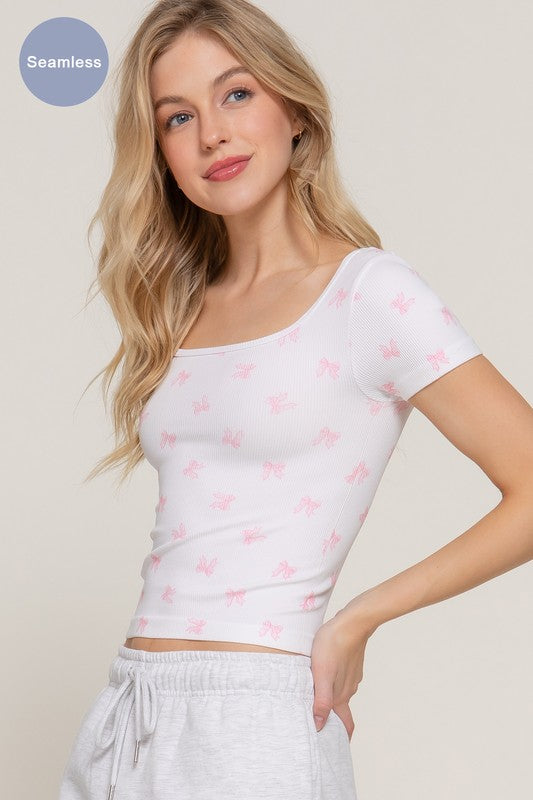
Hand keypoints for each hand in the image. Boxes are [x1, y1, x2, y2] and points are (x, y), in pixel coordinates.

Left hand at [310, 602, 377, 740]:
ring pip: (340, 692)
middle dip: (332, 719)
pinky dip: (332, 682)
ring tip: (314, 697)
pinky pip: (341, 678)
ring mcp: (351, 675)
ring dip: (330, 698)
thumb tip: (319, 726)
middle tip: (319, 724)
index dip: (341, 738)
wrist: (353, 622)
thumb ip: (321, 700)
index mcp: (341, 695)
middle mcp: (349, 688)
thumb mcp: (321, 674)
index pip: (346, 725)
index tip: (335, 748)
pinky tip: (322, 674)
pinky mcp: (350, 663)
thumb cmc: (333, 645)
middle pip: (341, 710)